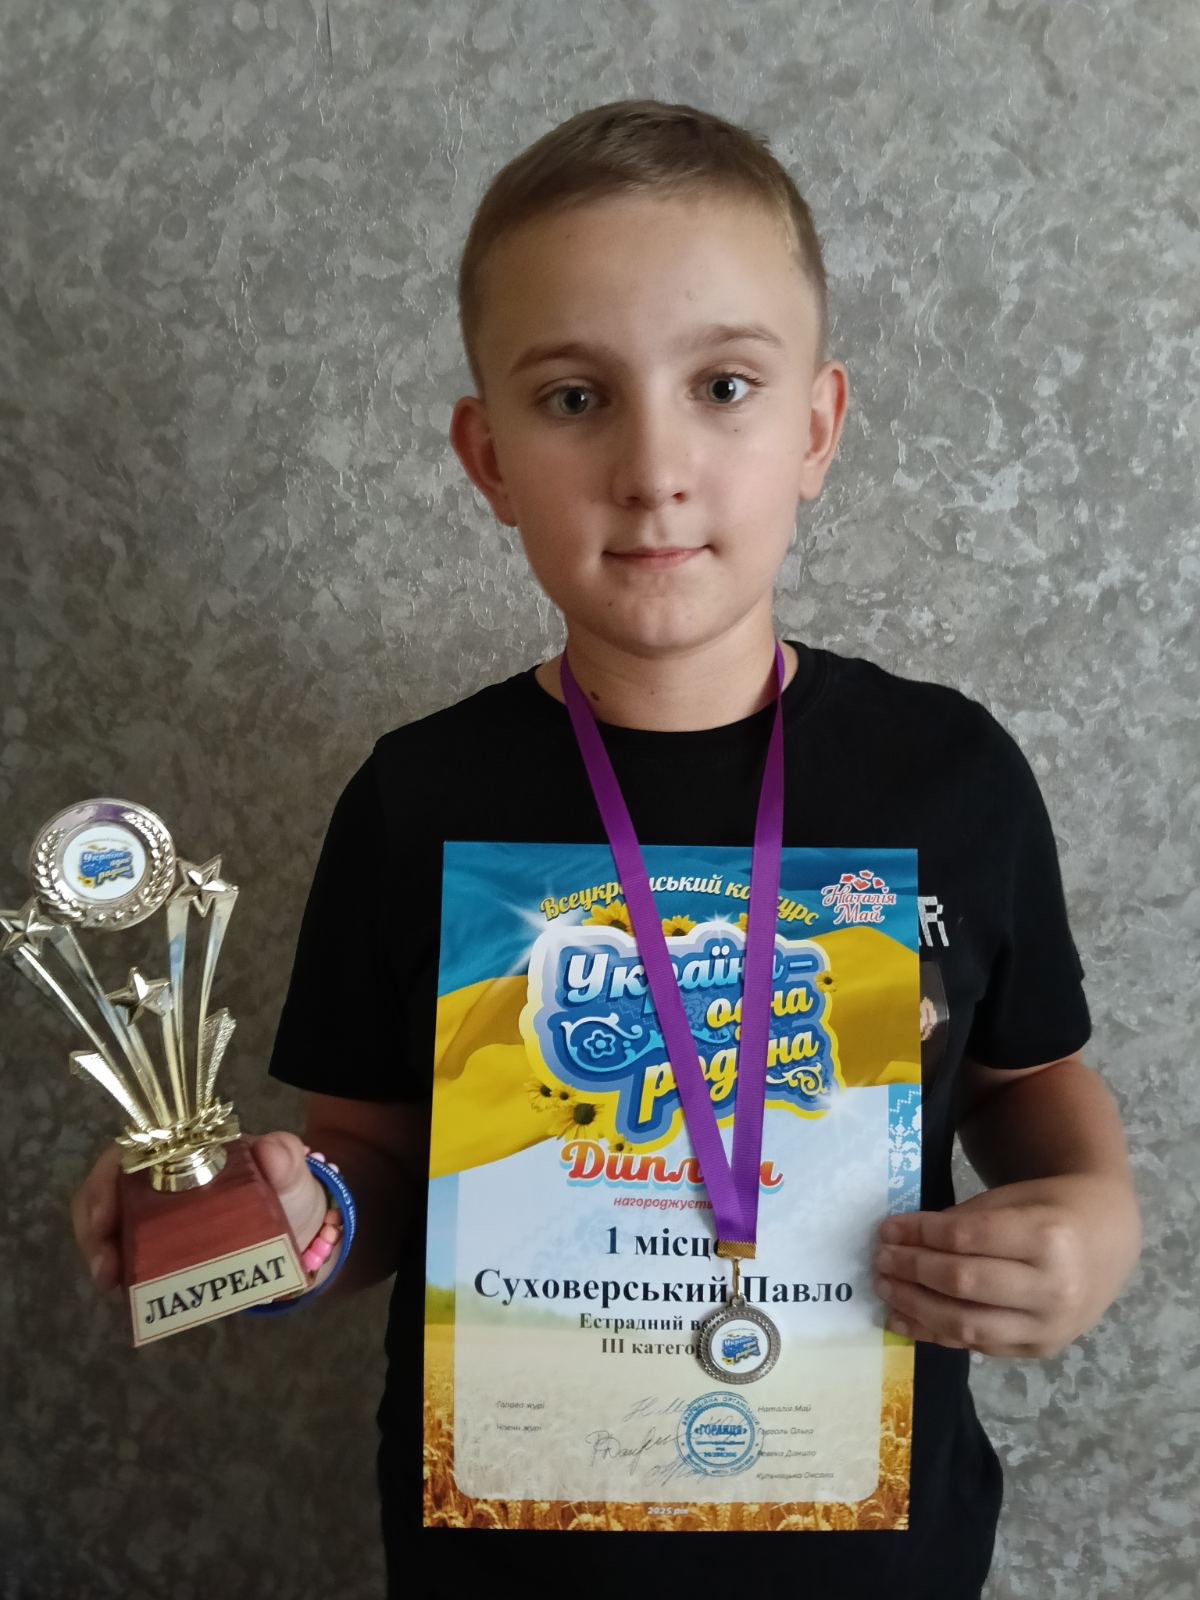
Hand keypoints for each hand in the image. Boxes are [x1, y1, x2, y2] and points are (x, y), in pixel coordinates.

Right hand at [70, 1132, 327, 1296]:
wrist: (298, 1232)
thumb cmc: (286, 1190)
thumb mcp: (291, 1170)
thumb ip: (286, 1158)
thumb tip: (270, 1149)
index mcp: (186, 1147)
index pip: (132, 1149)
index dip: (108, 1175)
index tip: (104, 1209)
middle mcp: (160, 1177)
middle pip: (108, 1189)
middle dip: (94, 1221)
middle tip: (103, 1261)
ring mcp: (155, 1214)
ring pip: (108, 1224)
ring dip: (100, 1251)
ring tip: (108, 1281)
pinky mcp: (159, 1249)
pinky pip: (127, 1256)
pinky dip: (119, 1271)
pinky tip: (121, 1292)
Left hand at [872, 1174, 1140, 1357]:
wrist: (1108, 1240)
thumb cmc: (1051, 1210)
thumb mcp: (1012, 1200)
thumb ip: (963, 1222)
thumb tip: (902, 1240)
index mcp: (1048, 1237)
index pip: (967, 1239)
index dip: (920, 1234)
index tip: (887, 1229)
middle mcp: (1053, 1288)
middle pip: (964, 1283)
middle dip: (912, 1270)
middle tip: (879, 1259)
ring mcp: (1049, 1327)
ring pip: (968, 1324)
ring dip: (916, 1307)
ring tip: (885, 1289)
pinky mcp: (1040, 1351)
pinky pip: (978, 1346)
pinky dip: (936, 1333)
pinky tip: (903, 1320)